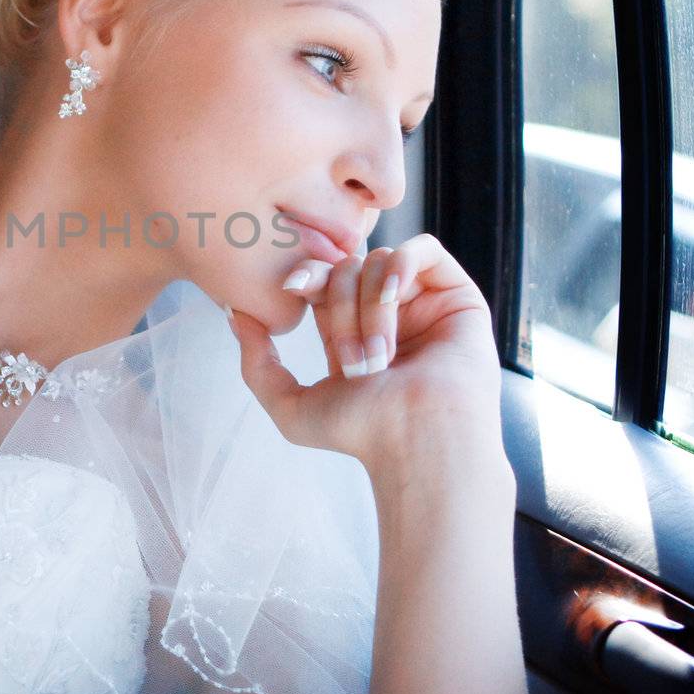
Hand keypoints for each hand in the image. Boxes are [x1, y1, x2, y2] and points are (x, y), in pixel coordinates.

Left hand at [227, 233, 505, 476]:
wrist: (418, 442)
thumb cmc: (361, 434)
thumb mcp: (291, 406)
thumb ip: (256, 365)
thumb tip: (235, 315)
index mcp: (351, 330)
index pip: (321, 281)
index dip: (305, 276)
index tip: (290, 288)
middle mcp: (387, 313)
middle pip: (346, 269)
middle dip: (339, 308)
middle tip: (351, 361)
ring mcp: (422, 303)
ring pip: (378, 262)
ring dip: (370, 308)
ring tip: (379, 358)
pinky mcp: (457, 296)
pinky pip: (423, 250)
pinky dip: (401, 266)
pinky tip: (394, 297)